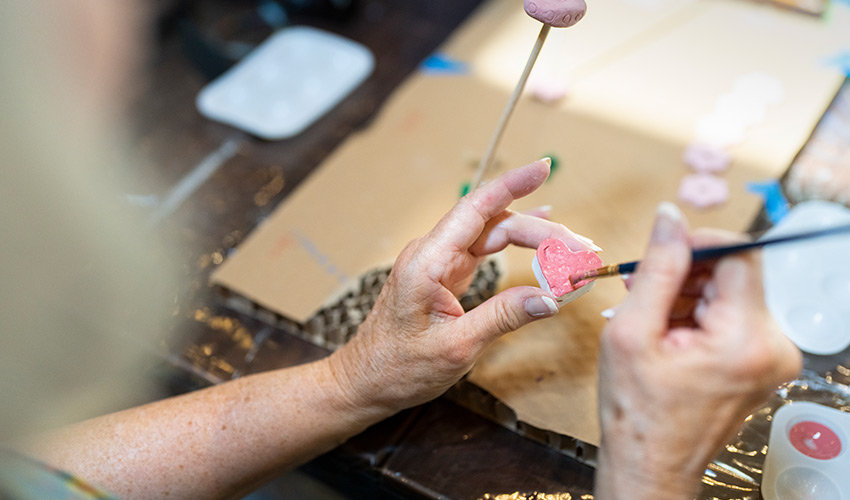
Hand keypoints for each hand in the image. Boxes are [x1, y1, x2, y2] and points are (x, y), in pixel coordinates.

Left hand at [327, 159, 596, 412]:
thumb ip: (504, 317)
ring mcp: (437, 262)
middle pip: (495, 225)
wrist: (365, 381)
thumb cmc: (399, 366)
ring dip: (533, 240)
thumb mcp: (457, 347)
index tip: (542, 167)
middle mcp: (432, 253)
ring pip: (493, 236)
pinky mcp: (443, 274)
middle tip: (583, 252)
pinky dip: (515, 247)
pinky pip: (484, 250)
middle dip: (542, 232)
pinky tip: (538, 235)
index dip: (511, 185)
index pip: (476, 209)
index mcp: (428, 262)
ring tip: (573, 251)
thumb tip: (552, 299)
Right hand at [594, 203, 801, 499]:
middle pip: (734, 274)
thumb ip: (657, 269)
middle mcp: (772, 346)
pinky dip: (697, 313)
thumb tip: (671, 217)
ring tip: (647, 314)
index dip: (698, 242)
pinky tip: (665, 329)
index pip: (740, 255)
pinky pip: (731, 314)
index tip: (662, 248)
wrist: (650, 466)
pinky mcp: (761, 361)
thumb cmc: (637, 414)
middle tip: (641, 287)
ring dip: (687, 293)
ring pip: (730, 291)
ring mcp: (770, 356)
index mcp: (745, 339)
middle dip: (685, 273)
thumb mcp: (632, 332)